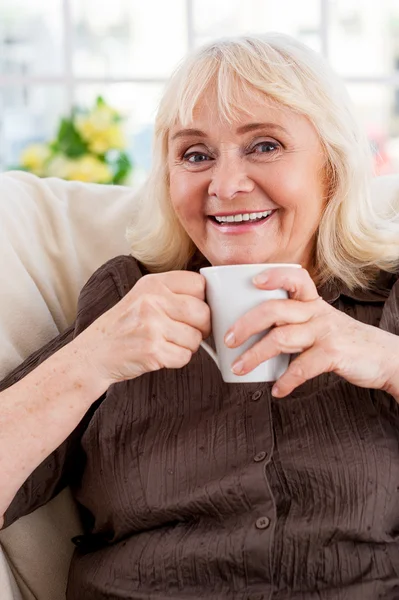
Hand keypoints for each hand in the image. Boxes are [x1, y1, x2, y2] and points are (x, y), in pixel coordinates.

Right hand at [75, 271, 210, 384]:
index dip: (203, 301)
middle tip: (186, 332)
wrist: (95, 352)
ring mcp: (151, 325)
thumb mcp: (144, 297)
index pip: (199, 284)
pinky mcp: (152, 350)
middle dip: (201, 327)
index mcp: (153, 283)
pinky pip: (185, 357)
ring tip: (167, 343)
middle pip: (203, 312)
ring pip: (196, 338)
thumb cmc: (125, 326)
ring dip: (187, 346)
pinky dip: (177, 360)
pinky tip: (162, 354)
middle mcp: (152, 300)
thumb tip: (214, 301)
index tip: (194, 311)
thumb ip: (174, 293)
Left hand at [225, 267, 398, 397]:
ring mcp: (325, 333)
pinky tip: (277, 390)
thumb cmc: (343, 340)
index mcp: (313, 302)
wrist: (384, 357)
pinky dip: (285, 381)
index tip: (252, 281)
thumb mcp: (321, 322)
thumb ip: (294, 321)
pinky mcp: (332, 354)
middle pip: (274, 310)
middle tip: (228, 339)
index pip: (294, 278)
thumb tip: (252, 332)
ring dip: (254, 355)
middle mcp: (317, 313)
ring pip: (281, 339)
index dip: (274, 276)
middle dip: (246, 324)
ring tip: (239, 368)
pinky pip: (301, 368)